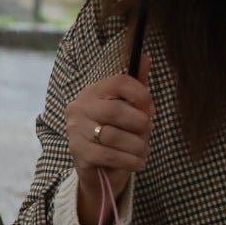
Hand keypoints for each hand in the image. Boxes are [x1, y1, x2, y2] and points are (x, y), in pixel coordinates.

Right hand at [66, 57, 153, 224]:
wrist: (99, 168)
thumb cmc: (118, 133)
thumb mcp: (129, 109)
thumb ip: (136, 86)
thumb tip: (145, 56)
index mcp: (93, 92)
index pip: (120, 82)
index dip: (141, 95)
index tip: (149, 109)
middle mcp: (79, 107)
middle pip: (116, 110)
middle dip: (139, 124)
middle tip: (146, 132)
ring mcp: (75, 130)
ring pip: (113, 136)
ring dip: (137, 146)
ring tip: (143, 151)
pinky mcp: (77, 152)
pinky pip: (108, 156)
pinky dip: (129, 161)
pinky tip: (137, 162)